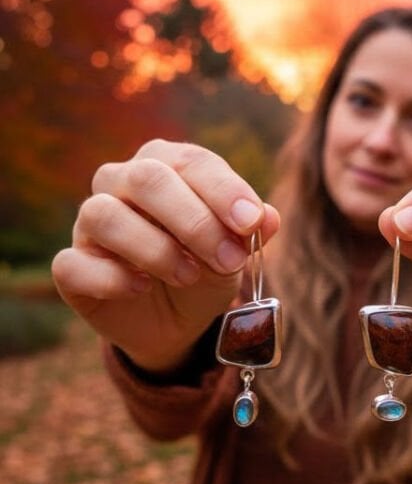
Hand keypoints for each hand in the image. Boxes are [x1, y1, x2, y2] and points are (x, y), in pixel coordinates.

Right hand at [52, 140, 279, 372]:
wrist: (175, 321)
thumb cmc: (205, 268)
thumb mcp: (236, 251)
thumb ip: (249, 232)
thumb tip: (268, 217)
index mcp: (165, 164)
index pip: (191, 161)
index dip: (223, 190)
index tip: (251, 222)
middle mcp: (120, 182)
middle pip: (146, 179)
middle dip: (194, 220)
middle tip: (229, 259)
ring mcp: (89, 223)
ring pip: (104, 215)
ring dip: (155, 248)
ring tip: (189, 275)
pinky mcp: (71, 266)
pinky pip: (74, 264)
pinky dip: (113, 278)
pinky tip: (142, 288)